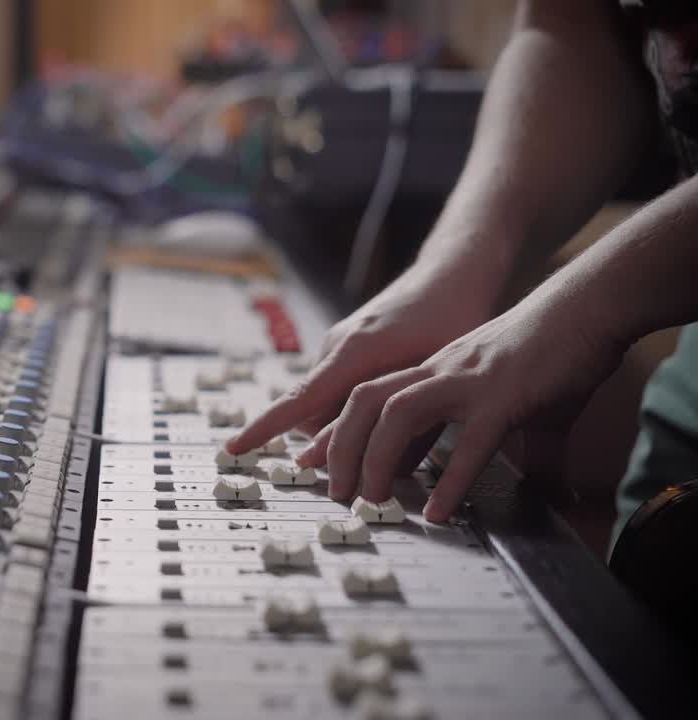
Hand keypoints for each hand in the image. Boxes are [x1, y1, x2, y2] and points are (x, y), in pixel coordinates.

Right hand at [226, 263, 492, 453]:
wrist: (451, 274)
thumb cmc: (451, 321)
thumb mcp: (430, 380)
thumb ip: (393, 421)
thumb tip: (364, 465)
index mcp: (352, 354)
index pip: (297, 400)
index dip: (264, 428)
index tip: (234, 447)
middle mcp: (336, 346)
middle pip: (312, 412)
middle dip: (331, 442)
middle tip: (376, 458)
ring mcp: (339, 343)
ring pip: (327, 401)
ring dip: (348, 424)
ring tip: (397, 421)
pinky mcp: (348, 344)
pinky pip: (337, 385)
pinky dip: (356, 405)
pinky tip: (394, 402)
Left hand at [295, 289, 626, 521]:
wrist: (586, 308)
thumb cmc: (547, 354)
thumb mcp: (499, 397)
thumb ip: (479, 434)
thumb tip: (485, 476)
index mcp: (431, 371)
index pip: (367, 400)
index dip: (336, 431)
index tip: (312, 463)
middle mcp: (437, 372)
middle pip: (364, 402)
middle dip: (341, 447)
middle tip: (336, 493)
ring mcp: (466, 381)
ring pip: (398, 414)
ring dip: (378, 459)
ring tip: (373, 500)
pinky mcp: (503, 396)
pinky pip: (467, 442)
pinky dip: (448, 480)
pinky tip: (437, 511)